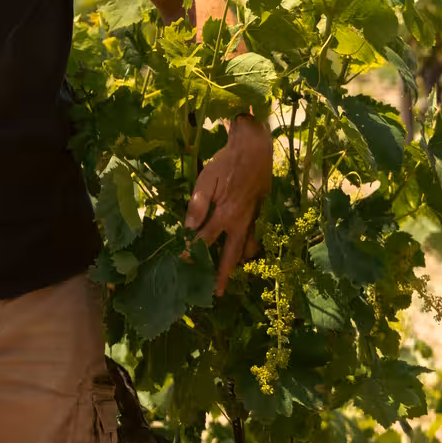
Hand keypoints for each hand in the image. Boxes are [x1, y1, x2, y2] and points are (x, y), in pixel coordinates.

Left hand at [185, 115, 273, 294]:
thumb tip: (188, 227)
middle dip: (224, 274)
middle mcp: (240, 222)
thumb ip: (197, 205)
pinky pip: (254, 236)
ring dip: (239, 262)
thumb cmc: (226, 163)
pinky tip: (242, 249)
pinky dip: (249, 246)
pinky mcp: (259, 213)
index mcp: (225, 214)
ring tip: (230, 272)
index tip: (182, 264)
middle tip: (218, 292)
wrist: (254, 150)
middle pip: (231, 254)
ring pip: (247, 248)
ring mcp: (252, 219)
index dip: (192, 252)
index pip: (204, 240)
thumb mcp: (206, 180)